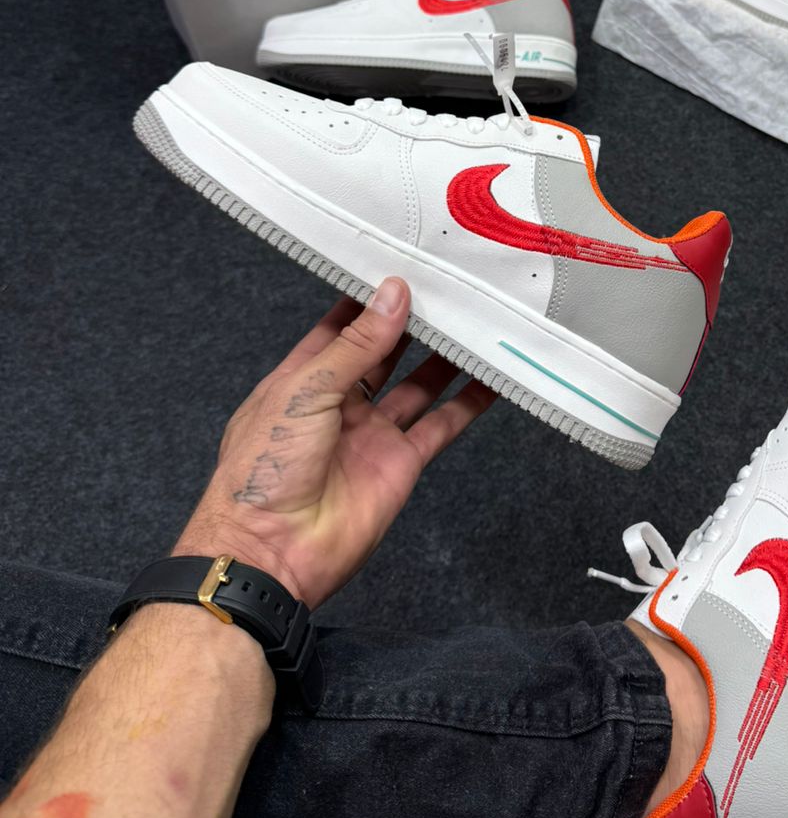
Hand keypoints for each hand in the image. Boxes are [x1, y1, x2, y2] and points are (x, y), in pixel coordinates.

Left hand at [174, 278, 494, 606]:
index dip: (370, 298)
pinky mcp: (401, 463)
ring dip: (445, 357)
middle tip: (450, 288)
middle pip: (385, 351)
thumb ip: (356, 343)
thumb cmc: (265, 468)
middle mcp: (340, 402)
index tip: (404, 266)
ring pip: (418, 385)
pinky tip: (492, 380)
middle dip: (413, 322)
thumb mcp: (305, 390)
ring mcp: (372, 433)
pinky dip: (468, 403)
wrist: (272, 551)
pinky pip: (441, 426)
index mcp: (303, 378)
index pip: (341, 326)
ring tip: (477, 322)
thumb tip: (393, 294)